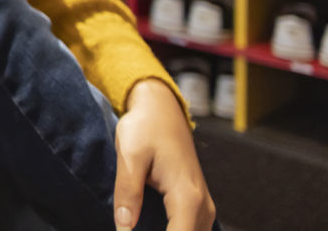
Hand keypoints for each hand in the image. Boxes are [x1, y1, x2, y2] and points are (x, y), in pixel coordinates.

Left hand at [113, 78, 216, 230]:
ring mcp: (204, 206)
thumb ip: (128, 193)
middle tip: (127, 229)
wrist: (161, 109)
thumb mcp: (129, 157)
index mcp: (187, 196)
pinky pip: (192, 230)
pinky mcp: (198, 205)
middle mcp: (202, 205)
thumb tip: (123, 229)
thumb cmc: (145, 128)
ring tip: (136, 226)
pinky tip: (151, 228)